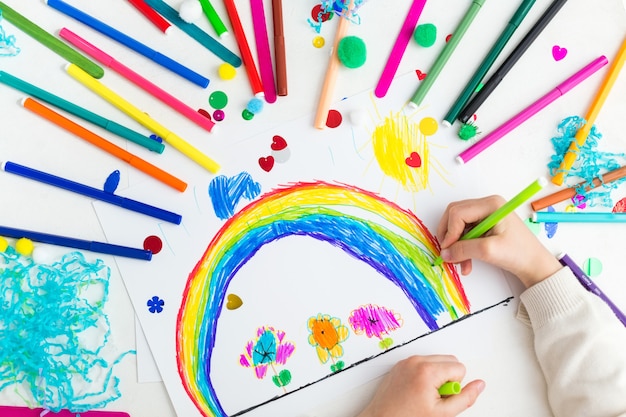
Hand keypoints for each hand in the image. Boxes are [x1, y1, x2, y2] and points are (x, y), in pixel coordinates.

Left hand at [356, 355, 484, 416]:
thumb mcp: (443, 414)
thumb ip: (465, 398)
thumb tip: (479, 385)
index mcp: (427, 370)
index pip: (459, 368)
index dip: (455, 386)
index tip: (443, 397)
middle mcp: (416, 361)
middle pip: (449, 360)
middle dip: (448, 378)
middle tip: (435, 396)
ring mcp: (407, 361)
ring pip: (437, 360)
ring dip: (437, 375)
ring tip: (425, 394)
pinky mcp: (401, 364)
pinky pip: (423, 362)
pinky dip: (425, 373)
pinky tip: (417, 390)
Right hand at [436, 195, 561, 287]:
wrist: (534, 264)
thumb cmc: (519, 253)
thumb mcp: (489, 251)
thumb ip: (463, 250)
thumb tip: (445, 252)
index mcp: (491, 205)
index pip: (458, 212)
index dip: (449, 231)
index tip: (447, 249)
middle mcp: (486, 206)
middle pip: (455, 216)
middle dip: (449, 236)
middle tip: (448, 252)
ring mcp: (485, 215)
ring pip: (458, 226)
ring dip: (456, 245)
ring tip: (460, 263)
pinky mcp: (484, 226)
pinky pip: (464, 234)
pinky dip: (462, 248)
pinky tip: (466, 262)